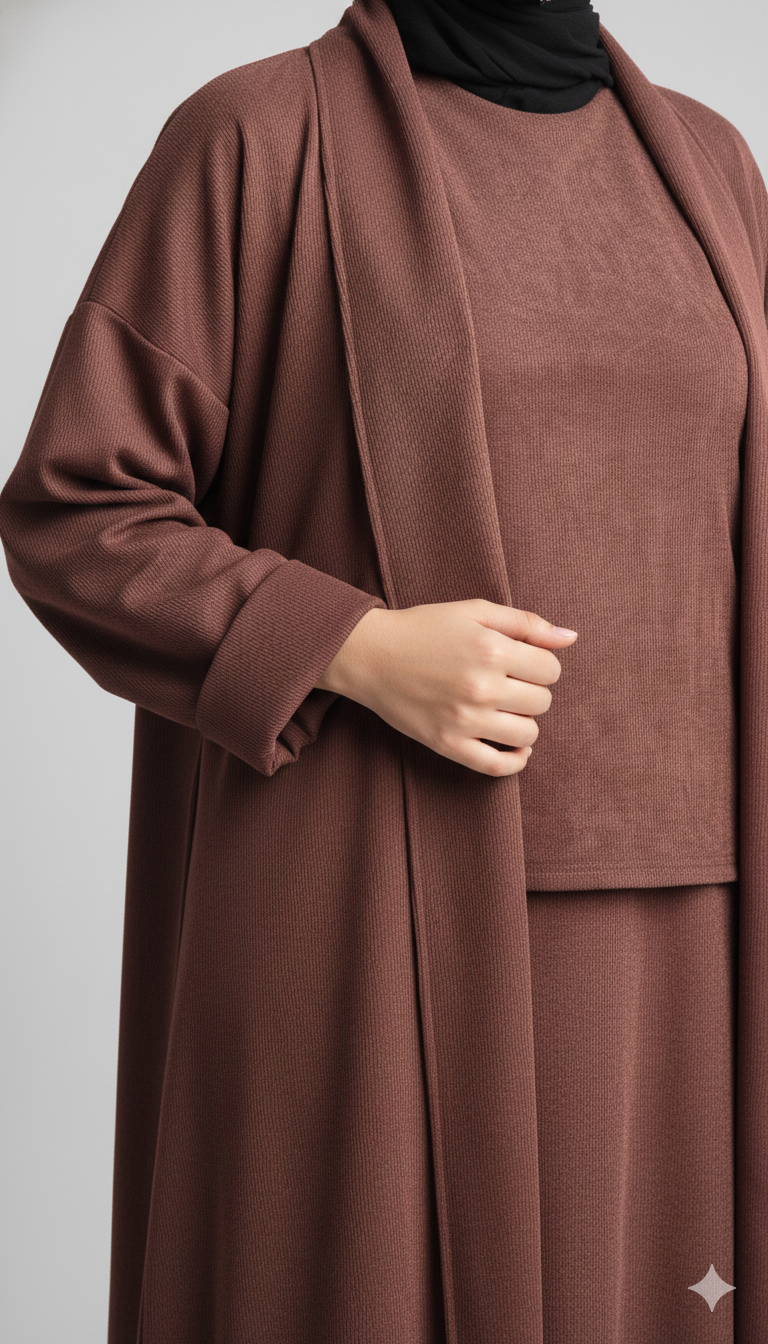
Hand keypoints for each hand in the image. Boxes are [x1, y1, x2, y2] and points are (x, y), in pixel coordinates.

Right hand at [315, 598, 576, 776]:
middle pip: (542, 702)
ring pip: (528, 735)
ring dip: (524, 723)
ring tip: (505, 709)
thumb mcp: (475, 612)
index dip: (541, 665)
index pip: (551, 669)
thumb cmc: (424, 628)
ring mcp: (465, 720)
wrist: (370, 655)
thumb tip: (571, 637)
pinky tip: (513, 746)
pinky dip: (515, 760)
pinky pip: (498, 766)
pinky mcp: (448, 744)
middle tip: (508, 683)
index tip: (522, 663)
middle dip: (532, 691)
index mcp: (492, 650)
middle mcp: (482, 687)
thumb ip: (526, 623)